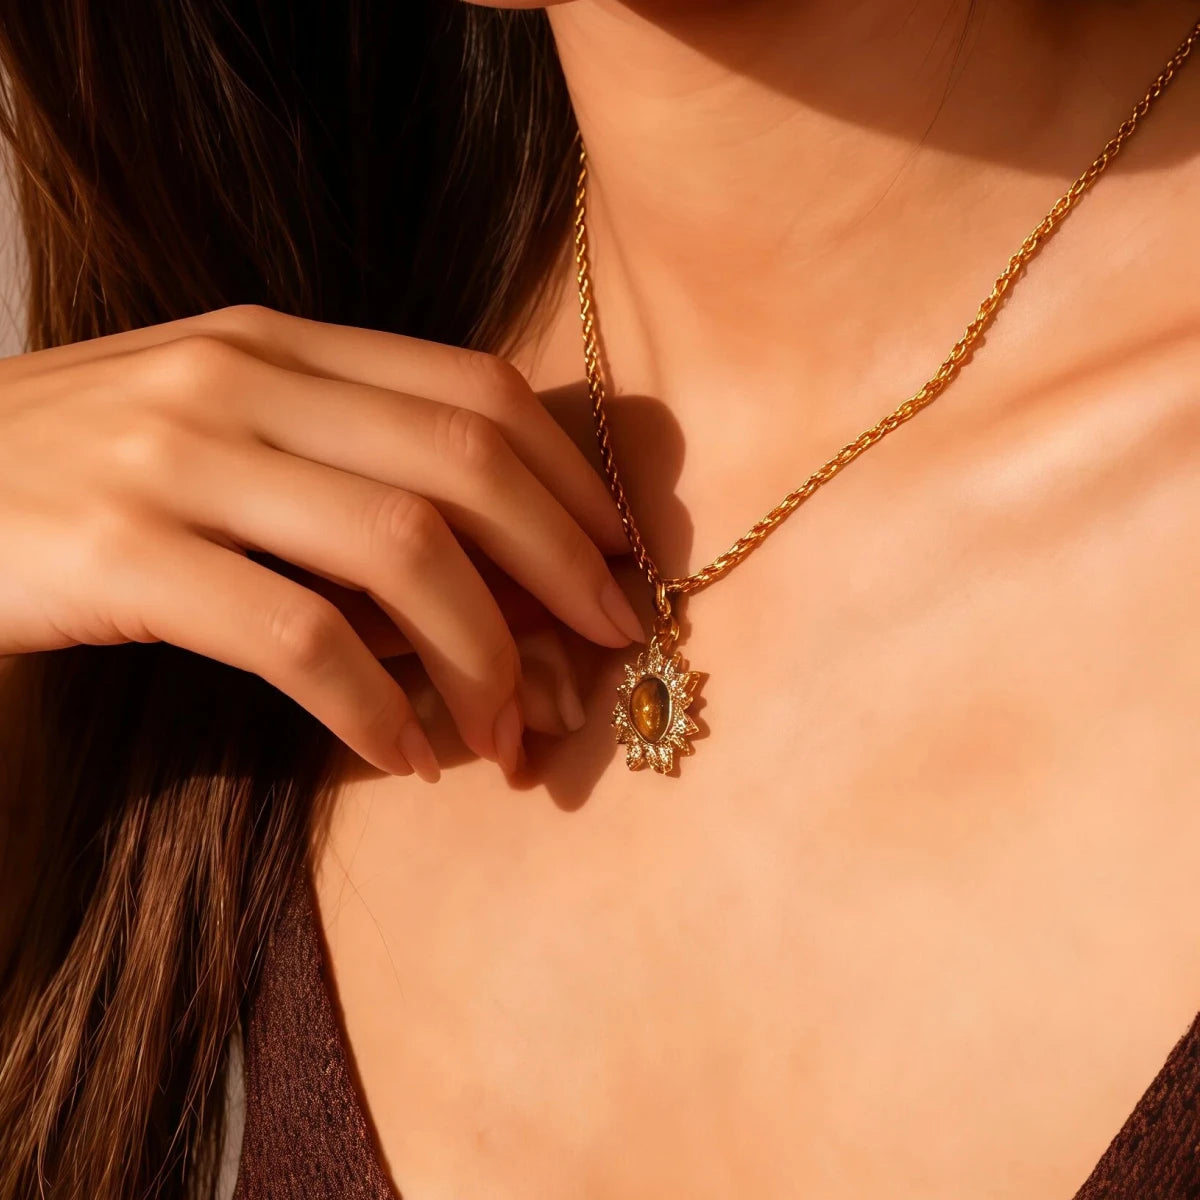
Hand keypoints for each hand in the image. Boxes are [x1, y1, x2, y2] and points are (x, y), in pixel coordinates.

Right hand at [0, 304, 643, 780]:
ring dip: (482, 655)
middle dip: (562, 563)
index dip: (570, 477)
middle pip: (463, 464)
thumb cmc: (83, 477)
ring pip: (399, 550)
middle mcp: (239, 378)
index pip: (473, 392)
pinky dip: (374, 707)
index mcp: (278, 344)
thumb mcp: (221, 442)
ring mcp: (176, 457)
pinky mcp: (123, 551)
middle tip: (611, 641)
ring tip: (509, 732)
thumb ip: (344, 477)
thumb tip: (494, 578)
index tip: (619, 556)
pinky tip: (407, 755)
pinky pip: (298, 636)